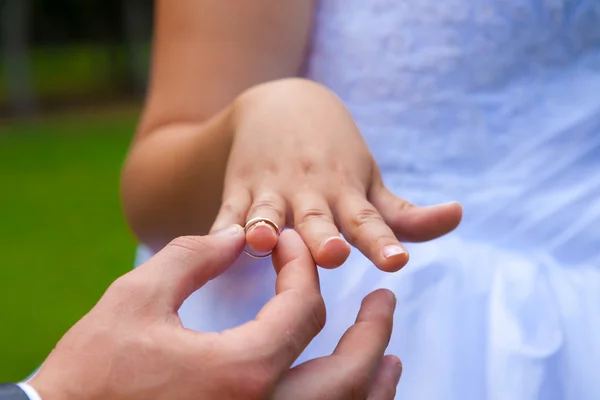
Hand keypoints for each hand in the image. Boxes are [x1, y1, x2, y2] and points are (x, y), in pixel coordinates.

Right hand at [29, 228, 400, 398]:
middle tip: (385, 300)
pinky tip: (355, 396)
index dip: (301, 267)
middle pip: (350, 373)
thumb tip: (236, 238)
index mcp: (242, 370)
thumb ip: (194, 257)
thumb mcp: (138, 297)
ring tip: (391, 356)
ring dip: (375, 382)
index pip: (302, 309)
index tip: (291, 247)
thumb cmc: (93, 370)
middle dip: (373, 332)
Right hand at [211, 78, 461, 270]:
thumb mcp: (370, 181)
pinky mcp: (238, 188)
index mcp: (346, 193)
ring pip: (266, 213)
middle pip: (316, 220)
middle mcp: (310, 192)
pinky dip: (220, 225)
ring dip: (265, 227)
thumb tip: (459, 215)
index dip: (381, 242)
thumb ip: (405, 215)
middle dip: (322, 237)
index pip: (368, 222)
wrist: (282, 106)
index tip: (395, 262)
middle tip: (332, 252)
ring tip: (261, 240)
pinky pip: (227, 211)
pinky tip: (212, 239)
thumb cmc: (335, 156)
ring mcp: (271, 189)